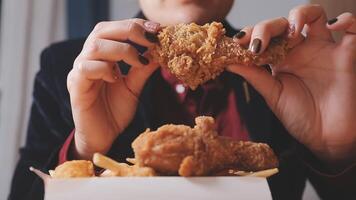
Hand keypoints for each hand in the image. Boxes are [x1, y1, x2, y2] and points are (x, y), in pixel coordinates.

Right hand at [67, 19, 159, 158]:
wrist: (102, 137)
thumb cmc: (114, 110)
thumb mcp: (134, 87)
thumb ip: (142, 69)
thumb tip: (159, 51)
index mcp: (101, 56)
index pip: (113, 29)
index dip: (134, 26)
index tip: (156, 30)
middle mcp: (88, 59)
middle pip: (101, 31)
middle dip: (128, 31)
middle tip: (150, 40)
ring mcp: (79, 71)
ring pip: (94, 47)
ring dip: (120, 50)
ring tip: (137, 62)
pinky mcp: (76, 87)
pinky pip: (85, 68)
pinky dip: (104, 69)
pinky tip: (116, 79)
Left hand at [228, 4, 355, 164]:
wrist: (326, 137)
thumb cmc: (300, 117)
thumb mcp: (273, 96)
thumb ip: (254, 76)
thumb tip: (228, 62)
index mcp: (281, 59)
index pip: (264, 36)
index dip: (251, 33)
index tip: (238, 42)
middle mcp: (300, 50)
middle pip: (283, 23)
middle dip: (267, 27)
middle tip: (260, 44)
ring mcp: (323, 50)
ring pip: (313, 15)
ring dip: (300, 16)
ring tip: (292, 35)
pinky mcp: (346, 55)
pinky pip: (353, 29)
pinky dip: (348, 19)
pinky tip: (334, 25)